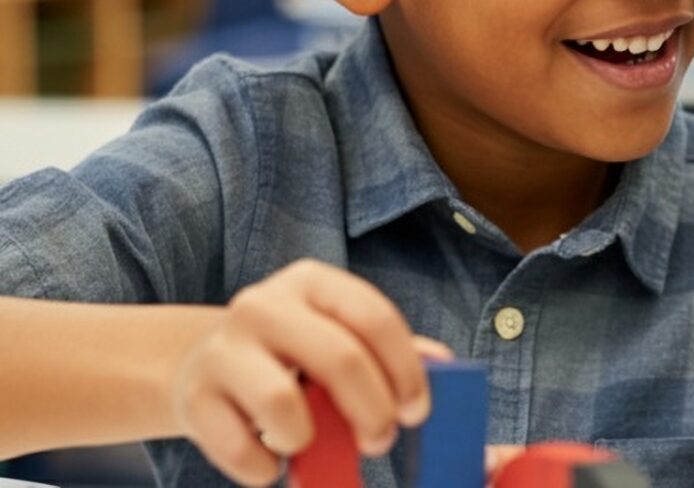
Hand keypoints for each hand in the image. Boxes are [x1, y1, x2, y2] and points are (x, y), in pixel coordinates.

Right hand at [169, 258, 452, 484]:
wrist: (201, 367)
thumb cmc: (290, 355)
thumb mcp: (336, 335)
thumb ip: (388, 349)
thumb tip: (442, 363)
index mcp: (311, 282)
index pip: (374, 317)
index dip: (406, 369)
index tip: (417, 411)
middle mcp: (263, 306)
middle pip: (339, 358)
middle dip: (373, 410)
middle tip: (381, 440)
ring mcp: (222, 349)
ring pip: (281, 403)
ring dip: (308, 439)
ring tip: (307, 443)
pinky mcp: (193, 397)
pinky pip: (241, 448)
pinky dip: (266, 469)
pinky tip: (273, 461)